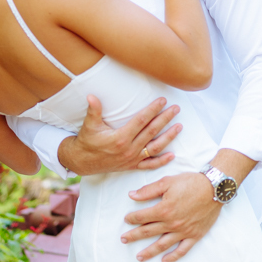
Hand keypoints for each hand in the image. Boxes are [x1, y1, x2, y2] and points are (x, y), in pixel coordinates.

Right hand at [58, 95, 182, 175]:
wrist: (82, 162)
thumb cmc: (86, 141)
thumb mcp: (89, 125)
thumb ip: (93, 110)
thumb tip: (91, 96)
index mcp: (120, 137)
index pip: (141, 120)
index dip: (153, 109)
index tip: (162, 100)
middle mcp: (129, 149)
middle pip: (151, 131)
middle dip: (165, 119)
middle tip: (176, 109)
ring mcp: (132, 159)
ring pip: (155, 148)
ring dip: (168, 137)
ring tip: (179, 127)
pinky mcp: (132, 166)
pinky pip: (150, 165)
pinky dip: (162, 161)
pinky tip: (172, 155)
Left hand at [121, 172, 220, 261]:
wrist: (214, 188)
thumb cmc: (191, 183)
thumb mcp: (167, 182)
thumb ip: (148, 190)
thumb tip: (132, 195)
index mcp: (163, 210)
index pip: (142, 217)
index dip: (132, 218)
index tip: (126, 219)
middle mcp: (171, 223)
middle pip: (148, 232)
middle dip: (134, 236)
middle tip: (124, 240)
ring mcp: (183, 231)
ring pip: (162, 245)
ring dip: (149, 252)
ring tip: (139, 257)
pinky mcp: (194, 236)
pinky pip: (182, 250)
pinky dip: (173, 256)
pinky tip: (164, 260)